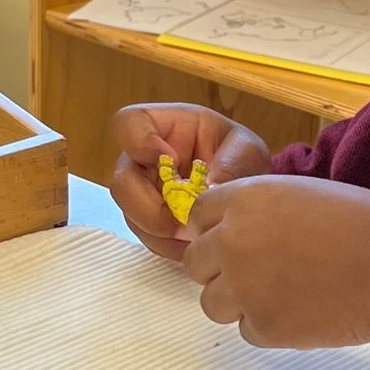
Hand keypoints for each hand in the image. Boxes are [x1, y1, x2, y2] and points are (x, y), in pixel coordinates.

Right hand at [109, 104, 270, 260]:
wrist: (246, 187)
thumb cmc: (242, 157)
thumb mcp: (248, 151)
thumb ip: (232, 163)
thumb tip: (210, 186)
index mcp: (164, 127)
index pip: (128, 124)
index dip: (139, 143)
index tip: (173, 161)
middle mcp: (143, 159)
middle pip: (121, 182)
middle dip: (150, 208)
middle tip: (181, 221)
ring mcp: (142, 192)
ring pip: (132, 216)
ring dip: (162, 232)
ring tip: (198, 234)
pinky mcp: (149, 221)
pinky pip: (148, 238)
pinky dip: (170, 246)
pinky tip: (196, 243)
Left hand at [182, 176, 369, 348]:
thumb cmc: (362, 222)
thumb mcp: (300, 194)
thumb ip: (258, 210)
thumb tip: (233, 232)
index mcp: (242, 201)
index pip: (197, 217)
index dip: (216, 230)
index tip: (237, 241)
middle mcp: (232, 243)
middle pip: (195, 263)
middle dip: (220, 268)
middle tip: (260, 273)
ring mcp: (244, 289)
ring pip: (212, 303)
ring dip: (238, 301)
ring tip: (283, 295)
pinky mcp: (263, 328)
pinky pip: (248, 331)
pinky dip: (271, 326)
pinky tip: (305, 312)